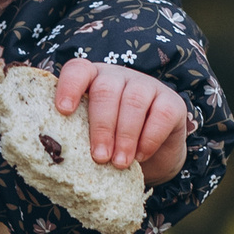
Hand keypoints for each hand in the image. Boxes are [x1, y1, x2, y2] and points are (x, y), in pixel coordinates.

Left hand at [55, 61, 188, 181]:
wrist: (152, 158)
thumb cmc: (112, 147)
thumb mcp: (91, 139)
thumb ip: (77, 137)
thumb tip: (61, 156)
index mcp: (92, 81)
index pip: (78, 70)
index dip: (69, 87)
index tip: (63, 111)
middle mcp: (118, 77)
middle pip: (106, 90)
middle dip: (101, 126)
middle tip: (99, 157)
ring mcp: (147, 86)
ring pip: (133, 101)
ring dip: (125, 135)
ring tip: (119, 163)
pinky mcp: (172, 102)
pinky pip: (161, 114)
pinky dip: (149, 138)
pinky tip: (140, 156)